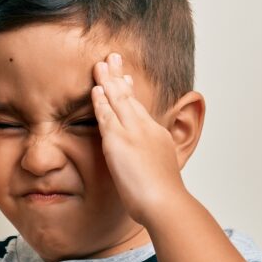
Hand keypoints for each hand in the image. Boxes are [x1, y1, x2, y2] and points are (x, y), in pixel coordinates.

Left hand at [91, 52, 188, 225]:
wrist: (165, 203)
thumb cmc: (163, 199)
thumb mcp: (161, 177)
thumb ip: (152, 169)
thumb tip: (150, 175)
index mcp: (157, 137)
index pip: (140, 109)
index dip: (130, 93)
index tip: (125, 79)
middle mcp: (147, 130)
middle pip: (130, 98)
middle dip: (119, 77)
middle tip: (112, 58)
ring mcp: (134, 133)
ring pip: (119, 100)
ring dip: (108, 81)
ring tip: (99, 64)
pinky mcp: (120, 140)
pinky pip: (107, 115)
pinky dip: (101, 100)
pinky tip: (95, 88)